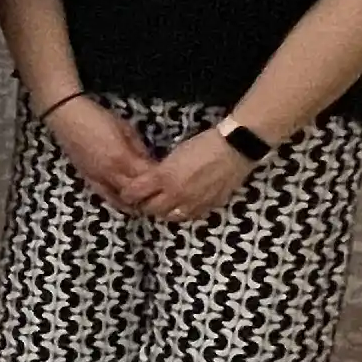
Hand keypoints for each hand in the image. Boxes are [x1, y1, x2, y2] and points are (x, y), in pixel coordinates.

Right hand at [45, 96, 155, 209]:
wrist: (66, 117)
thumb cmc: (98, 118)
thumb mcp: (127, 129)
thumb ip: (140, 149)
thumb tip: (151, 163)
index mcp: (121, 158)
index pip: (148, 178)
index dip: (160, 181)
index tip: (171, 179)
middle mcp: (109, 174)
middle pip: (136, 194)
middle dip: (150, 195)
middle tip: (162, 194)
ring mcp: (97, 179)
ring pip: (121, 201)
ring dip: (135, 202)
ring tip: (147, 200)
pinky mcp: (89, 180)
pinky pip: (108, 197)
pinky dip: (120, 201)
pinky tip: (128, 200)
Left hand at [124, 128, 257, 225]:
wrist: (234, 148)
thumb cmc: (203, 145)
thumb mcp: (174, 154)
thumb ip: (161, 171)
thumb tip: (151, 180)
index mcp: (164, 176)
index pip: (135, 193)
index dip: (128, 194)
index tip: (127, 192)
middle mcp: (175, 194)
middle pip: (150, 209)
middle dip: (144, 205)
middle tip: (144, 200)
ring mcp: (192, 203)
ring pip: (168, 217)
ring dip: (162, 211)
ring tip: (162, 204)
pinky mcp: (207, 207)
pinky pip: (189, 216)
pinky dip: (181, 213)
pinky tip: (181, 206)